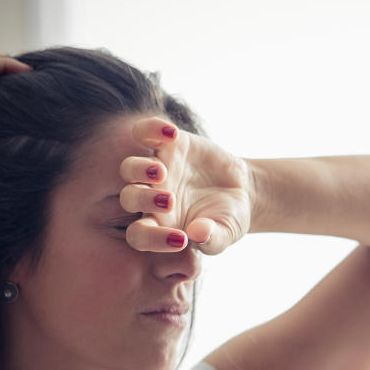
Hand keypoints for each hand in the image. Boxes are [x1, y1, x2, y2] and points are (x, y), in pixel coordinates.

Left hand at [119, 116, 254, 254]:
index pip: (139, 236)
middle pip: (129, 198)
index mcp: (159, 226)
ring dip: (140, 169)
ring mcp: (158, 170)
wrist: (240, 191)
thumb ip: (212, 240)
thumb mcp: (226, 233)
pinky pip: (145, 133)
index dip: (152, 239)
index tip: (180, 240)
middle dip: (143, 199)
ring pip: (129, 168)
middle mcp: (151, 198)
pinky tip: (171, 133)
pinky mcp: (169, 144)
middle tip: (170, 201)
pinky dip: (151, 129)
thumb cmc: (228, 218)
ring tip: (162, 171)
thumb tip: (198, 234)